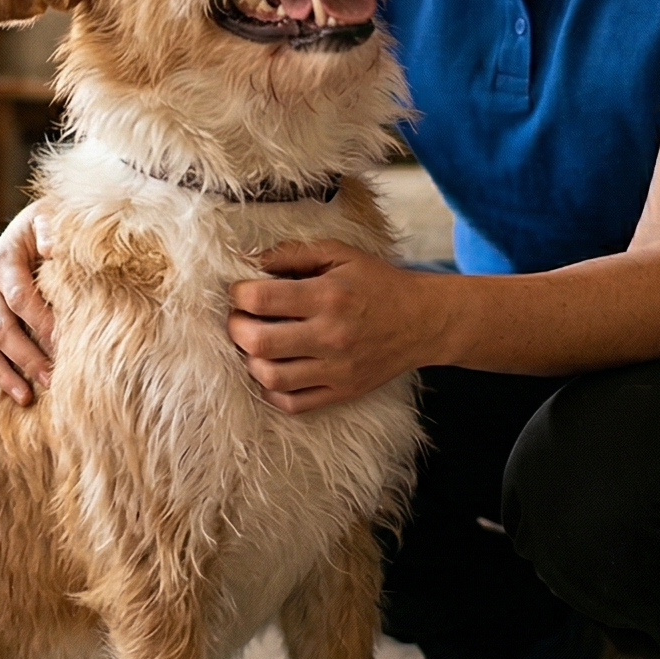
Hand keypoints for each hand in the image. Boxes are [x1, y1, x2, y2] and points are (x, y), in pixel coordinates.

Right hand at [0, 201, 56, 404]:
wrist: (26, 227)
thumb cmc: (48, 226)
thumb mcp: (50, 218)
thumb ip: (51, 230)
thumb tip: (52, 248)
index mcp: (4, 261)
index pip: (21, 297)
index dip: (41, 321)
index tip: (64, 344)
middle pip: (0, 328)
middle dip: (26, 356)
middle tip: (52, 380)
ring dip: (2, 374)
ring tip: (25, 398)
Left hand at [227, 242, 446, 413]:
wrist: (423, 321)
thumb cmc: (377, 283)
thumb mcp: (341, 255)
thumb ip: (295, 254)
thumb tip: (252, 260)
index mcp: (329, 296)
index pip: (263, 299)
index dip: (239, 294)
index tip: (240, 291)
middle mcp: (331, 336)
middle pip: (260, 342)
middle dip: (236, 329)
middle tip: (239, 319)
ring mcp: (337, 370)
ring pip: (272, 378)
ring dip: (251, 361)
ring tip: (254, 346)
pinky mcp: (343, 392)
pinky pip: (294, 404)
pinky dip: (272, 392)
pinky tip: (272, 373)